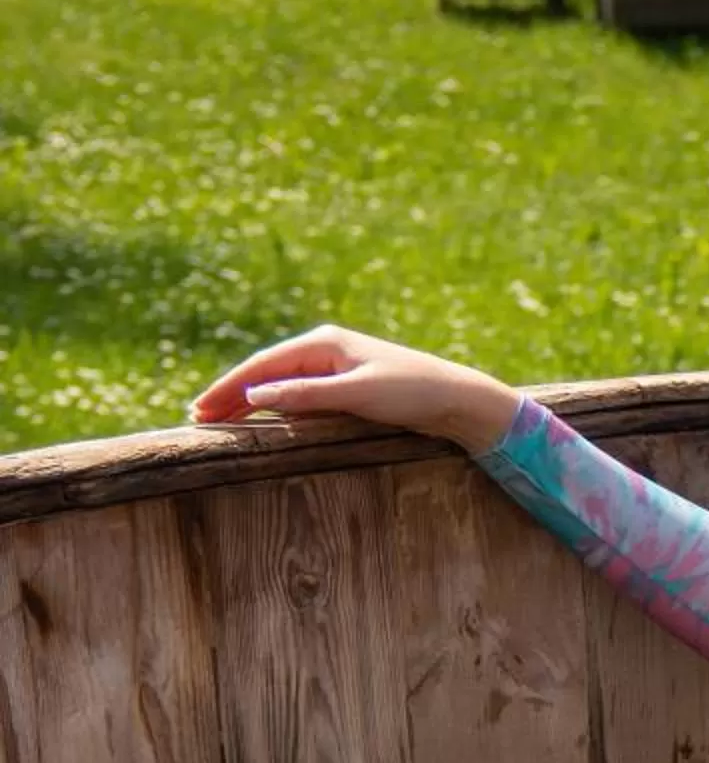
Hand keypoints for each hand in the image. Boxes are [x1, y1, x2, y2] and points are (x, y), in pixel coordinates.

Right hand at [188, 327, 520, 454]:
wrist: (457, 399)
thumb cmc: (412, 392)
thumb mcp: (356, 394)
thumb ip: (305, 396)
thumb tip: (254, 398)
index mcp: (324, 343)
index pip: (263, 366)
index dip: (229, 388)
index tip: (201, 408)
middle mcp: (325, 350)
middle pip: (265, 373)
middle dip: (231, 394)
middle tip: (197, 417)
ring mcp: (334, 367)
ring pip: (280, 385)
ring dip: (249, 401)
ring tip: (217, 420)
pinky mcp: (346, 386)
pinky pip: (299, 395)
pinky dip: (275, 406)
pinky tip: (258, 419)